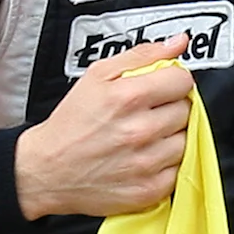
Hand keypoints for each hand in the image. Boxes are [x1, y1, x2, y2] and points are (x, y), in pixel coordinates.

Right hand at [13, 36, 191, 216]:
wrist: (48, 169)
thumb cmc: (71, 124)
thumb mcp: (97, 76)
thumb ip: (142, 55)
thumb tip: (178, 43)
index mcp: (128, 98)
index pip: (182, 81)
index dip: (173, 81)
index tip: (163, 87)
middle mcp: (139, 131)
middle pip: (186, 110)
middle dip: (169, 108)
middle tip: (146, 113)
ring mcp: (146, 163)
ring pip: (186, 140)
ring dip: (170, 136)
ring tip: (144, 136)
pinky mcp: (149, 190)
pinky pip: (179, 169)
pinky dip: (166, 163)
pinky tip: (144, 157)